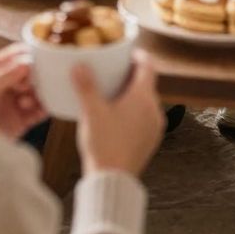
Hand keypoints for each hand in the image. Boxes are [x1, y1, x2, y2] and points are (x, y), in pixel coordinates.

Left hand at [0, 46, 46, 140]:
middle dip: (36, 76)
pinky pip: (42, 110)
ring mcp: (17, 101)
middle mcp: (8, 83)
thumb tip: (28, 61)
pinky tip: (36, 108)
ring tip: (25, 101)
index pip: (18, 54)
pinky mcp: (23, 119)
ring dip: (39, 93)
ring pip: (40, 90)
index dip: (29, 55)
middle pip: (33, 72)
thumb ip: (6, 73)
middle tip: (29, 84)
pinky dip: (44, 107)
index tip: (36, 61)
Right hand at [74, 52, 164, 177]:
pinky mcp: (151, 141)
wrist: (113, 181)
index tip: (126, 52)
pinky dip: (134, 112)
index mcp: (143, 97)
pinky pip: (145, 118)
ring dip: (133, 95)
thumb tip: (79, 64)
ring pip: (146, 102)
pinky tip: (116, 118)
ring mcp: (155, 127)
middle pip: (147, 83)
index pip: (148, 66)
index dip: (138, 55)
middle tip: (113, 72)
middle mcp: (154, 110)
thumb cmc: (104, 145)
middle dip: (131, 75)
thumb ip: (86, 86)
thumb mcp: (91, 112)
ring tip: (112, 95)